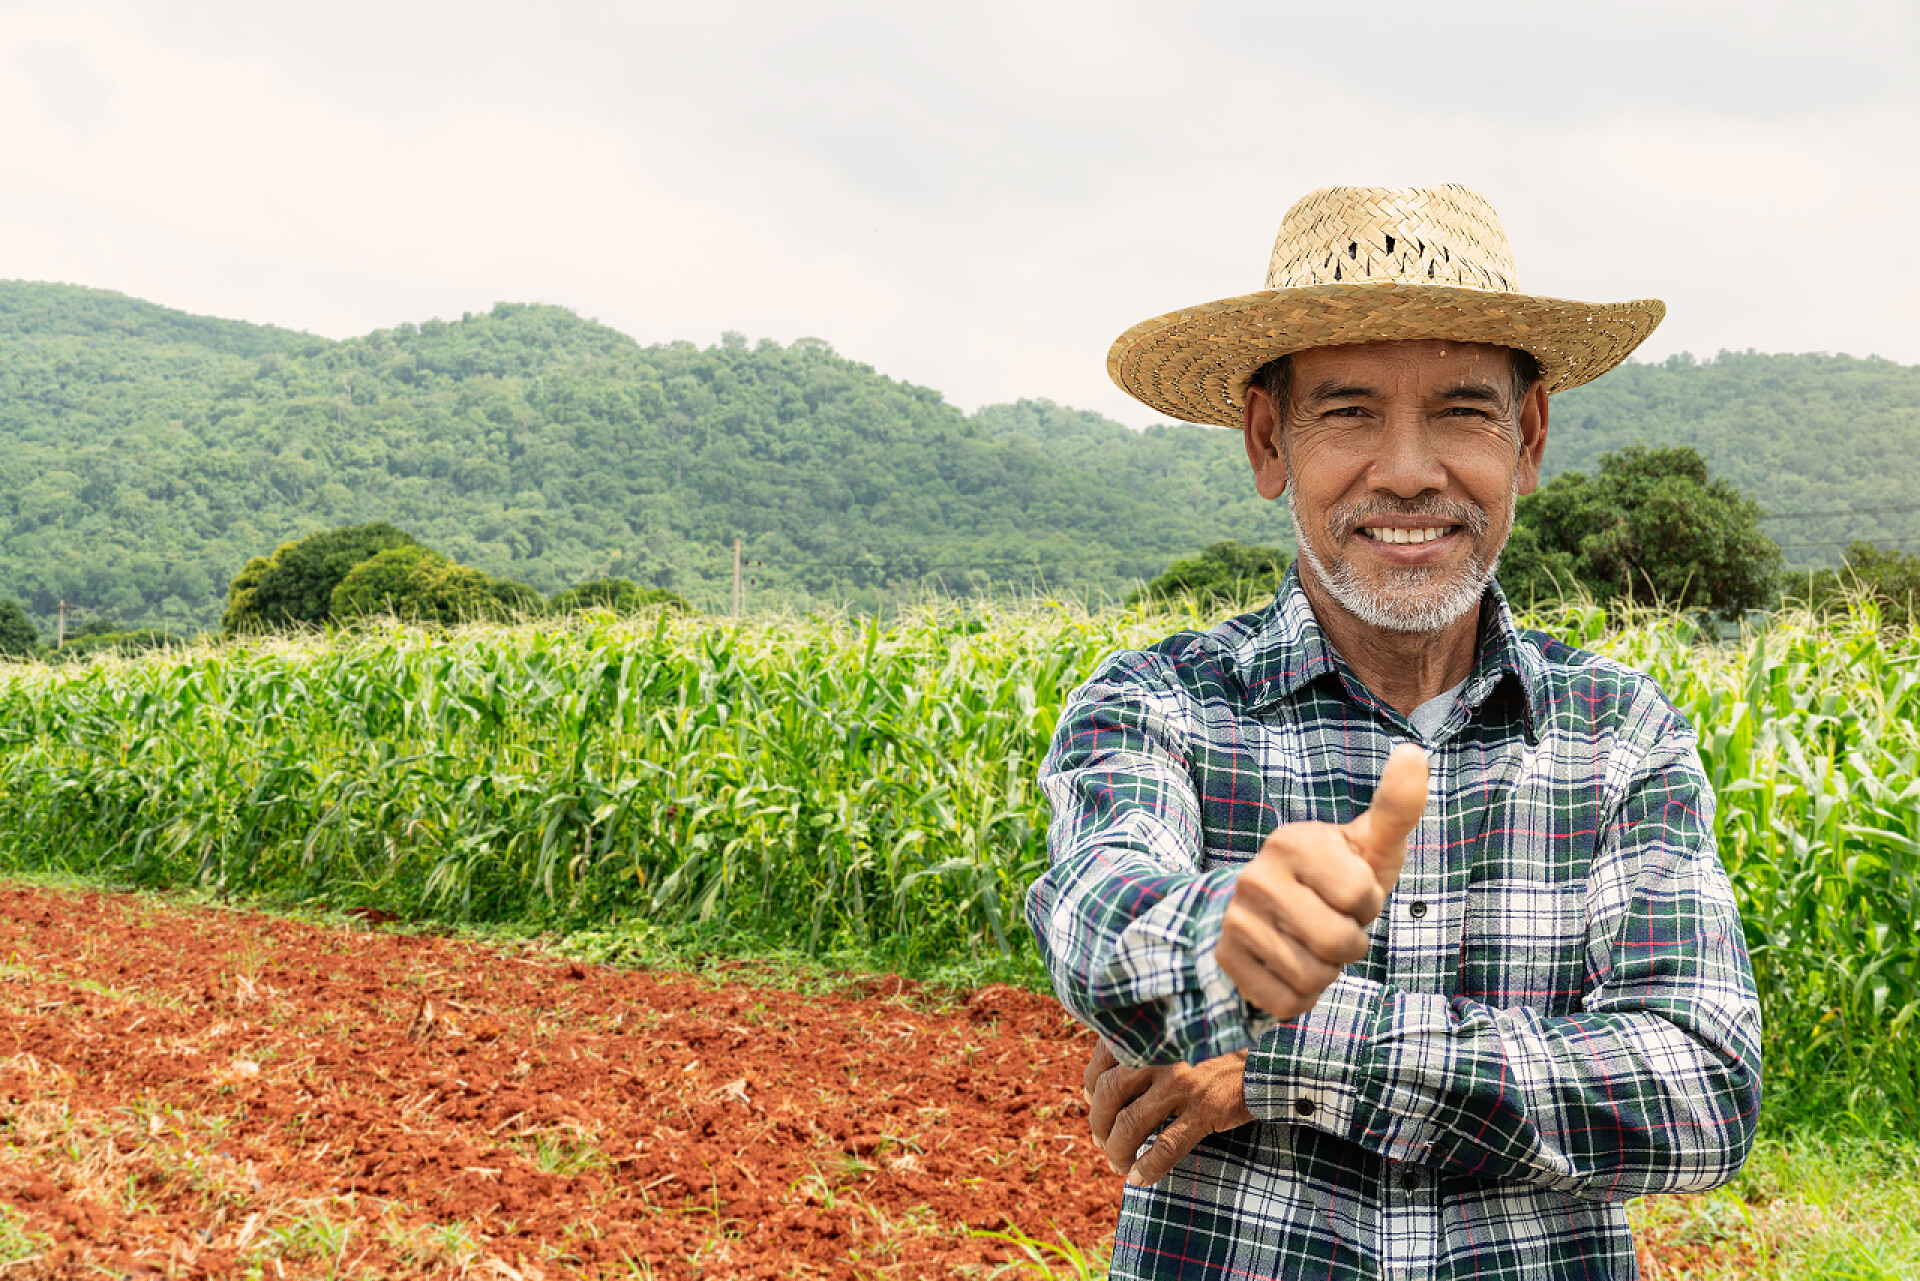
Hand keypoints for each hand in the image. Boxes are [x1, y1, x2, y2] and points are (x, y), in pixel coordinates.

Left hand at [1084, 1041, 1253, 1186]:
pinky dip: (1147, 1168)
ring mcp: (1181, 1084)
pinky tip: (1138, 1178)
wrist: (1266, 1058)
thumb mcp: (1174, 1037)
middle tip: (1101, 1140)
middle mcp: (1160, 1056)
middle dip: (1099, 1124)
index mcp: (1151, 1036)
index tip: (1092, 1101)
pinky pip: (1165, 1147)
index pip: (1102, 1062)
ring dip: (1117, 1150)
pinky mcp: (1204, 1110)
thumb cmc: (1214, 1049)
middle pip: (1109, 1094)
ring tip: (1118, 1163)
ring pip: (1131, 1124)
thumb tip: (1097, 1088)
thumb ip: (1142, 1051)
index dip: (1090, 1087)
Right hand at [1217, 743, 1428, 1019]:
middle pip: (1339, 943)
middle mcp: (1255, 878)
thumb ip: (1396, 807)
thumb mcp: (1367, 845)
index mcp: (1293, 842)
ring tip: (1311, 945)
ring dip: (1327, 972)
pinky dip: (1300, 997)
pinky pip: (1286, 1003)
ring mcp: (1236, 920)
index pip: (1361, 896)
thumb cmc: (1333, 877)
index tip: (1351, 893)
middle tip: (1333, 923)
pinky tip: (1290, 968)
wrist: (1266, 912)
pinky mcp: (1226, 960)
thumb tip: (1414, 752)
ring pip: (1313, 978)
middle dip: (1351, 944)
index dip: (1368, 903)